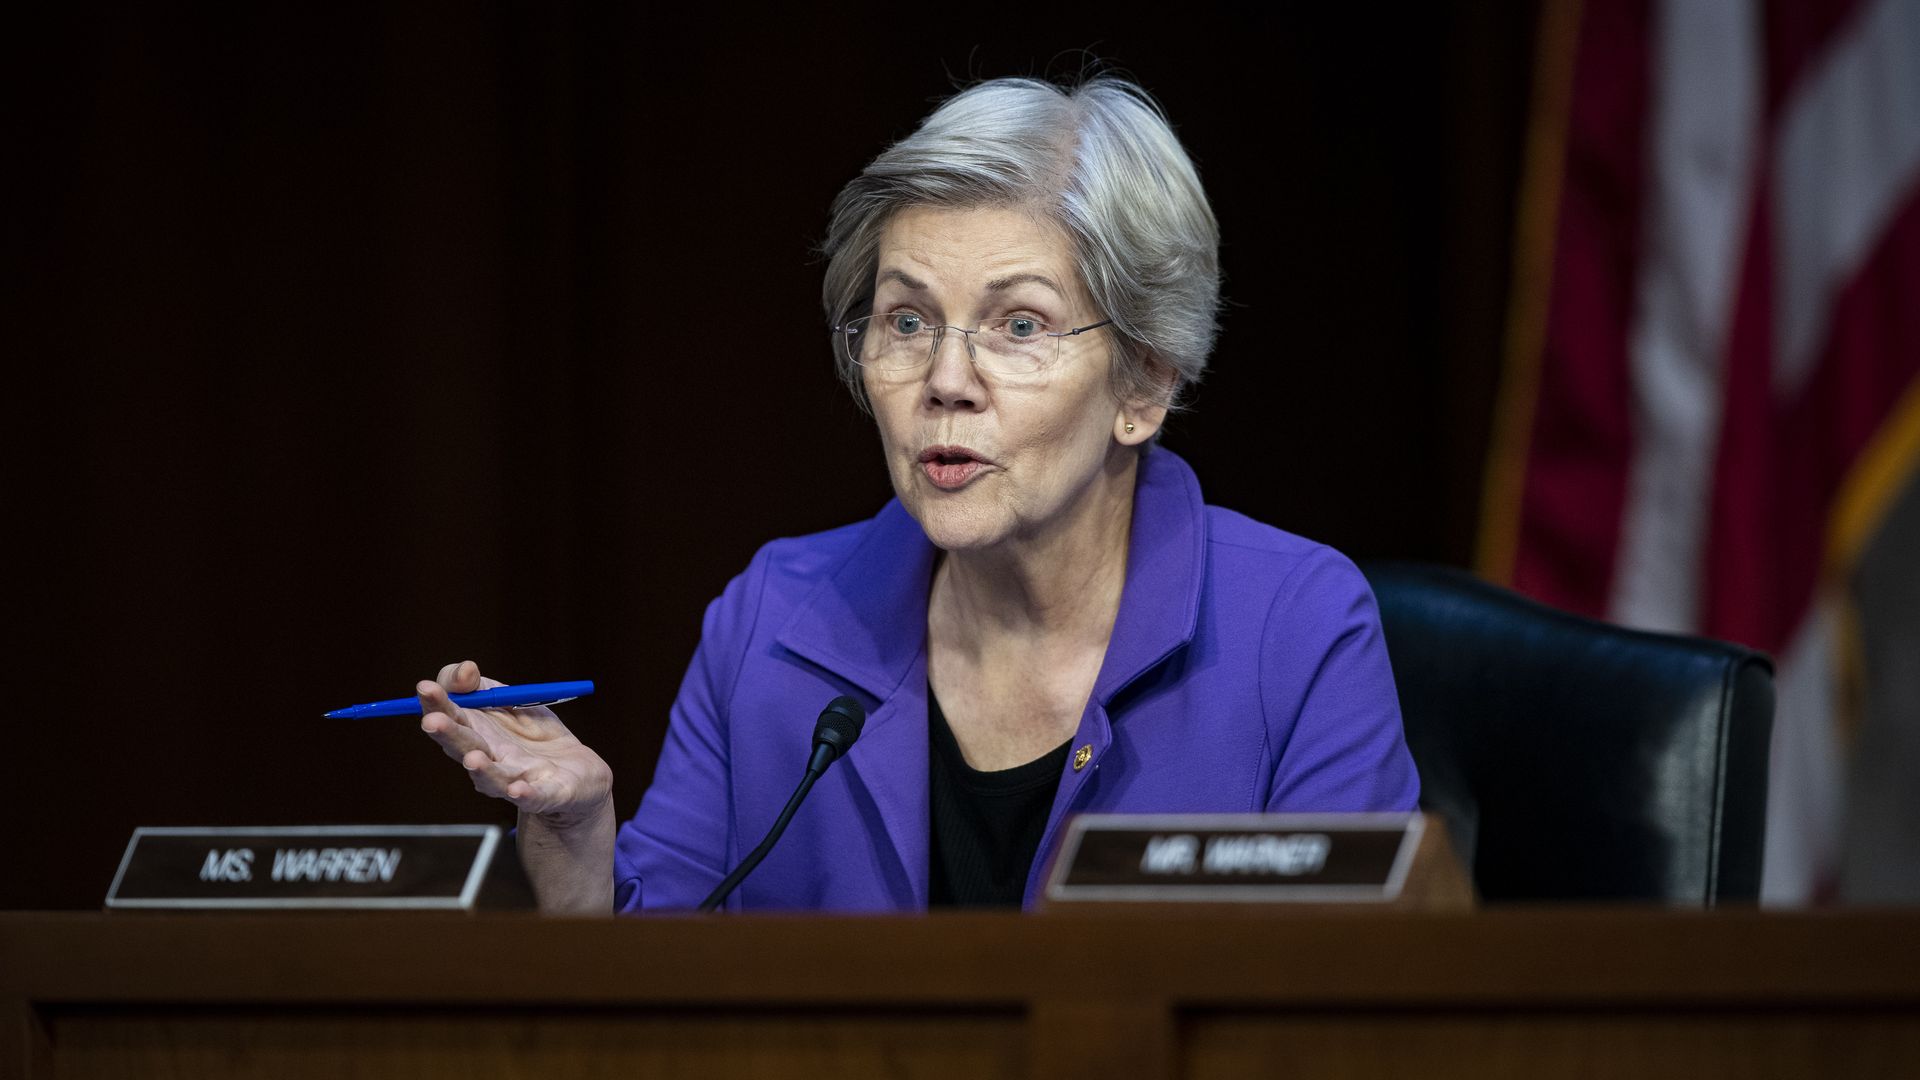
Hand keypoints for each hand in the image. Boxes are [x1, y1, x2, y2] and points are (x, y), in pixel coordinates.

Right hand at [417, 660, 612, 826]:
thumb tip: (466, 670)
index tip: (425, 686)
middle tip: (431, 721)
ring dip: (483, 769)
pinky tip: (517, 790)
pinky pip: (536, 795)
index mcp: (477, 733)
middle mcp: (489, 759)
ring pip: (494, 777)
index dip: (436, 703)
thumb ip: (481, 685)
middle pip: (463, 747)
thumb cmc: (534, 736)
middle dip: (448, 734)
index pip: (449, 716)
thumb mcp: (509, 700)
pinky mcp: (547, 794)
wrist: (576, 774)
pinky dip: (526, 794)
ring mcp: (516, 778)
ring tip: (472, 759)